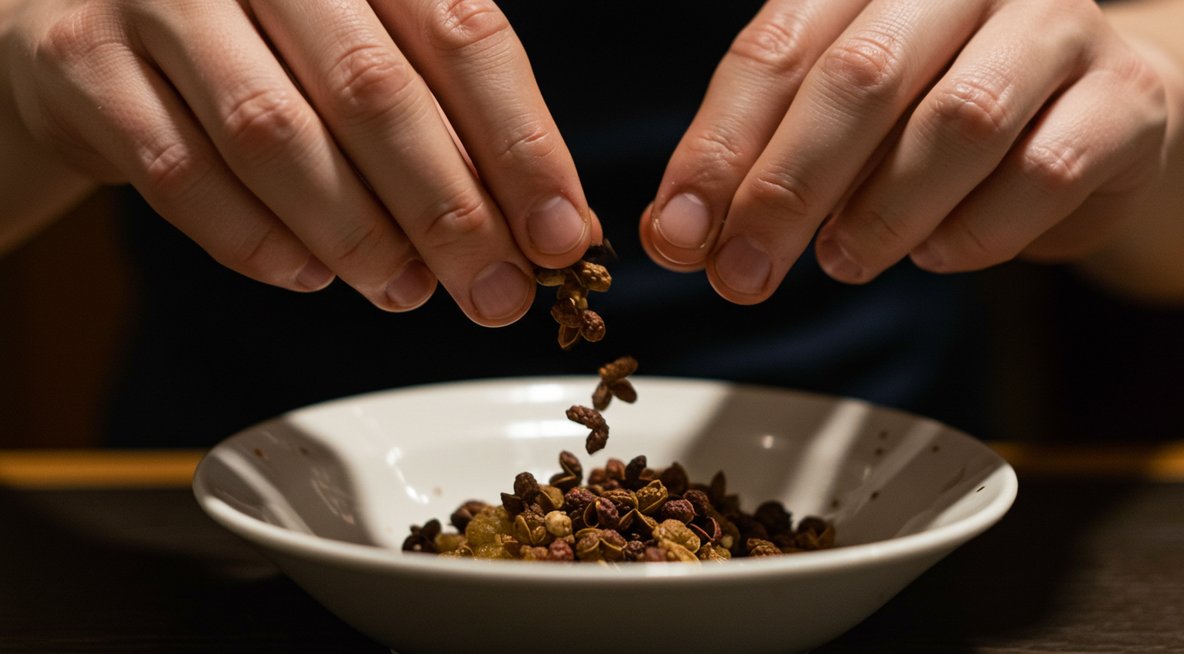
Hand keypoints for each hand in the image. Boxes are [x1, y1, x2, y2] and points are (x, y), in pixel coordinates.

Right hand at [6, 0, 596, 324]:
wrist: (89, 8)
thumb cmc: (261, 33)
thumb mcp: (358, 39)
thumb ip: (439, 111)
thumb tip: (536, 226)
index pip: (462, 35)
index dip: (522, 145)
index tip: (562, 238)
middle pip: (374, 90)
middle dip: (449, 211)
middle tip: (497, 294)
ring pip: (275, 135)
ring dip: (357, 234)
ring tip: (409, 292)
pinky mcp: (82, 63)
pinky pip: (181, 174)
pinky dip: (257, 241)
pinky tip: (312, 275)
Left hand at [641, 0, 1167, 302]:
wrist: (1094, 112)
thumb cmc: (939, 114)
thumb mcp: (841, 126)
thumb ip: (762, 163)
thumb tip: (679, 234)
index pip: (775, 49)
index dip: (716, 149)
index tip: (676, 234)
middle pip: (860, 78)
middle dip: (785, 190)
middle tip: (740, 273)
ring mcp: (1056, 29)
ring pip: (959, 122)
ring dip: (882, 214)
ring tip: (842, 263)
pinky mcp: (1125, 99)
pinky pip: (1045, 171)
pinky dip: (976, 232)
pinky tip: (938, 254)